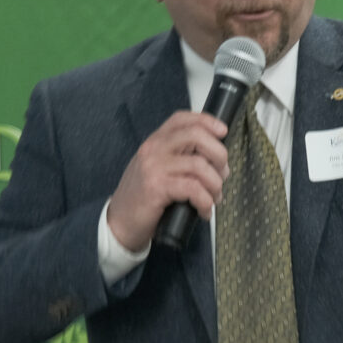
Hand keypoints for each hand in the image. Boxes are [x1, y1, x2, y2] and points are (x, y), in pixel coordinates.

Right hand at [107, 110, 228, 250]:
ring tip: (214, 198)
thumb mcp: (159, 170)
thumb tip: (215, 158)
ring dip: (215, 184)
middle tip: (222, 174)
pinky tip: (204, 212)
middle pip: (196, 135)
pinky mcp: (156, 188)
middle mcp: (153, 149)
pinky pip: (193, 189)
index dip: (207, 121)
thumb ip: (181, 159)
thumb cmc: (143, 199)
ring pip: (199, 165)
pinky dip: (206, 202)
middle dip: (219, 154)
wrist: (119, 223)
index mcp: (155, 142)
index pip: (183, 118)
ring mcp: (153, 168)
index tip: (223, 132)